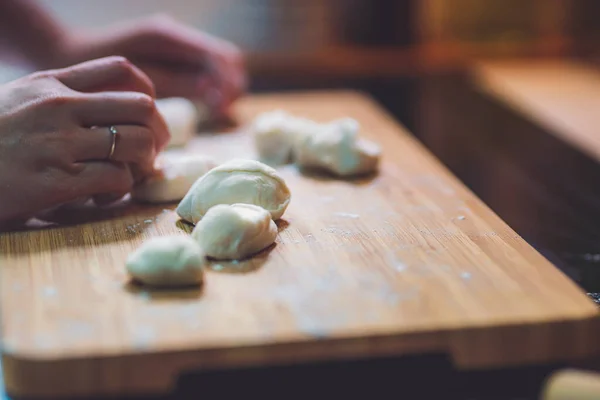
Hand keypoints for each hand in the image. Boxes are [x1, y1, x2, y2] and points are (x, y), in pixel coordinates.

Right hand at [0, 56, 168, 222]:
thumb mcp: (21, 100)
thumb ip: (63, 93)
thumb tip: (112, 105)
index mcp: (52, 84)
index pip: (121, 70)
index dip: (146, 95)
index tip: (146, 118)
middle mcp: (59, 108)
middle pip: (141, 107)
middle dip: (157, 132)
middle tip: (151, 151)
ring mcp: (59, 143)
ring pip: (136, 144)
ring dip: (143, 163)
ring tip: (129, 174)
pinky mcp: (57, 181)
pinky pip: (117, 178)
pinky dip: (121, 188)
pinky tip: (106, 193)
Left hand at [56, 15, 245, 117]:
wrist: (66, 56)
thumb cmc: (93, 72)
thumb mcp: (134, 81)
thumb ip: (175, 82)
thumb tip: (212, 90)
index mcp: (167, 36)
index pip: (220, 56)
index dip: (228, 84)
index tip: (219, 109)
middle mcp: (177, 36)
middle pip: (227, 58)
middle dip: (231, 85)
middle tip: (220, 112)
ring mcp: (177, 45)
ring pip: (220, 64)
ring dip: (225, 87)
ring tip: (215, 110)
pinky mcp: (174, 58)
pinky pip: (205, 70)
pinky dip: (213, 87)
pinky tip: (206, 104)